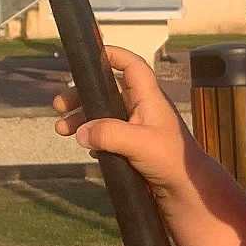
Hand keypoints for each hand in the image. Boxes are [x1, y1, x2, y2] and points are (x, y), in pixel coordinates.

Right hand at [51, 44, 196, 196]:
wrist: (185, 191)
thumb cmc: (173, 161)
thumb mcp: (140, 143)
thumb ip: (109, 134)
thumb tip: (81, 131)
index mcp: (148, 99)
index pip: (132, 66)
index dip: (113, 55)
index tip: (89, 55)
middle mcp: (141, 109)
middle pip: (107, 90)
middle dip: (82, 95)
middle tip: (60, 105)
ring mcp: (136, 128)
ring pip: (102, 114)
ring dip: (81, 119)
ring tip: (62, 130)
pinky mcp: (132, 147)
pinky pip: (106, 136)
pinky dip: (93, 139)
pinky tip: (88, 149)